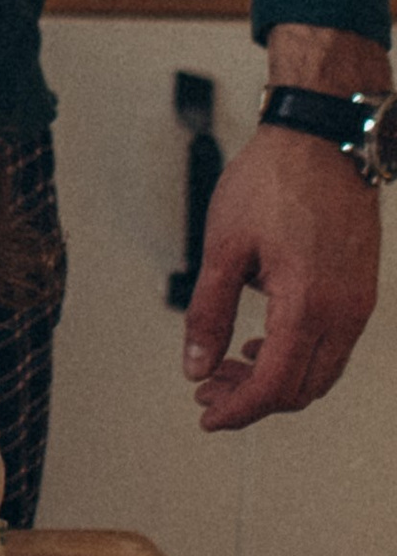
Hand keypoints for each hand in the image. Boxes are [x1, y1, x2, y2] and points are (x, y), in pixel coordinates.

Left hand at [183, 119, 381, 428]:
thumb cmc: (272, 181)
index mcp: (307, 304)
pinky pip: (333, 346)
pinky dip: (298, 357)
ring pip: (321, 372)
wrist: (322, 139)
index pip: (275, 385)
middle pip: (301, 389)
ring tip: (229, 367)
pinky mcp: (360, 290)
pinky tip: (263, 342)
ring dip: (276, 380)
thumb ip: (209, 311)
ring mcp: (358, 303)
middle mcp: (343, 312)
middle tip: (208, 389)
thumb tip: (195, 366)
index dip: (239, 410)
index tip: (208, 416)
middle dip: (252, 399)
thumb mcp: (223, 245)